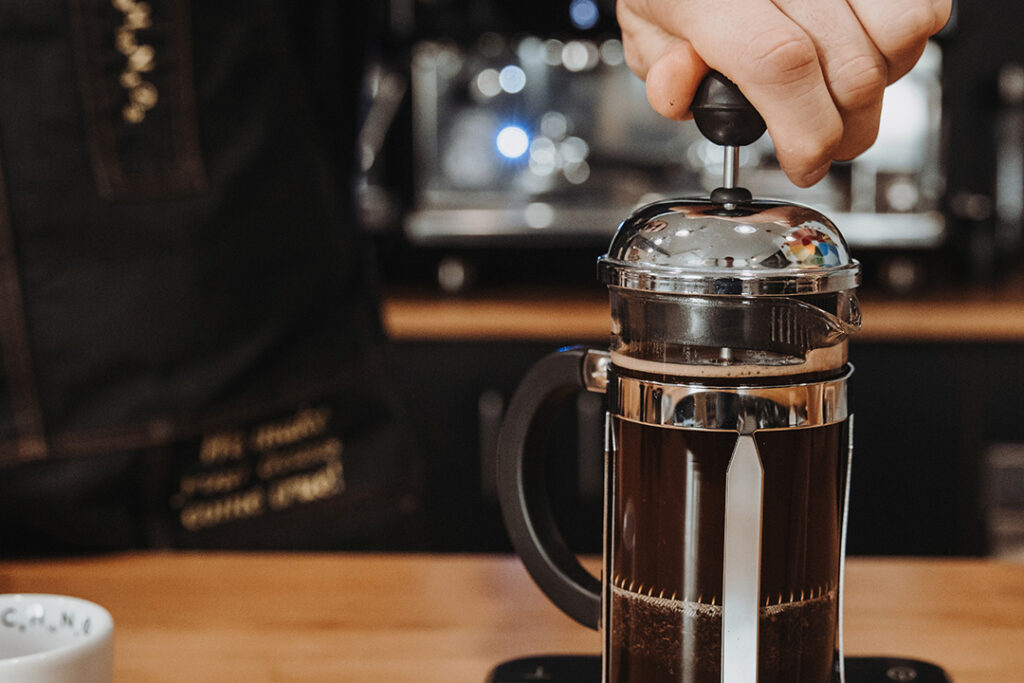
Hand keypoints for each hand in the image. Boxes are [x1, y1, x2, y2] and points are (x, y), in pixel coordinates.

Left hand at [617, 0, 950, 185]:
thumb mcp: (645, 22)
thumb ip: (662, 71)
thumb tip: (689, 91)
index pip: (779, 64)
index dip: (804, 134)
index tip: (804, 163)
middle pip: (850, 66)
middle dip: (845, 131)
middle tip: (823, 146)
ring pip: (902, 34)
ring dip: (880, 84)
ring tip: (839, 89)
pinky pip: (925, 6)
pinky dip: (904, 42)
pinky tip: (862, 47)